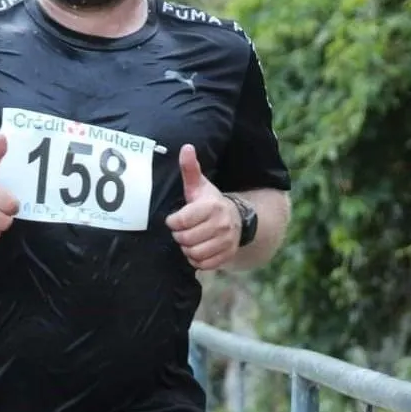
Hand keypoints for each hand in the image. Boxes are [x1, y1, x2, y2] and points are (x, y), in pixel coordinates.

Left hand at [165, 144, 240, 270]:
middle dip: (179, 236)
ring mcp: (226, 241)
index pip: (182, 221)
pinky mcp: (227, 255)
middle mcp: (222, 225)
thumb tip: (186, 147)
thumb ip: (190, 169)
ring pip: (193, 253)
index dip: (173, 222)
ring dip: (186, 249)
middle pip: (185, 239)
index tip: (174, 219)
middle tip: (182, 230)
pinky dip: (196, 260)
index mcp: (212, 206)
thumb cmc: (210, 202)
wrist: (237, 219)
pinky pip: (203, 265)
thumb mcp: (200, 186)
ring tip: (189, 240)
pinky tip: (197, 250)